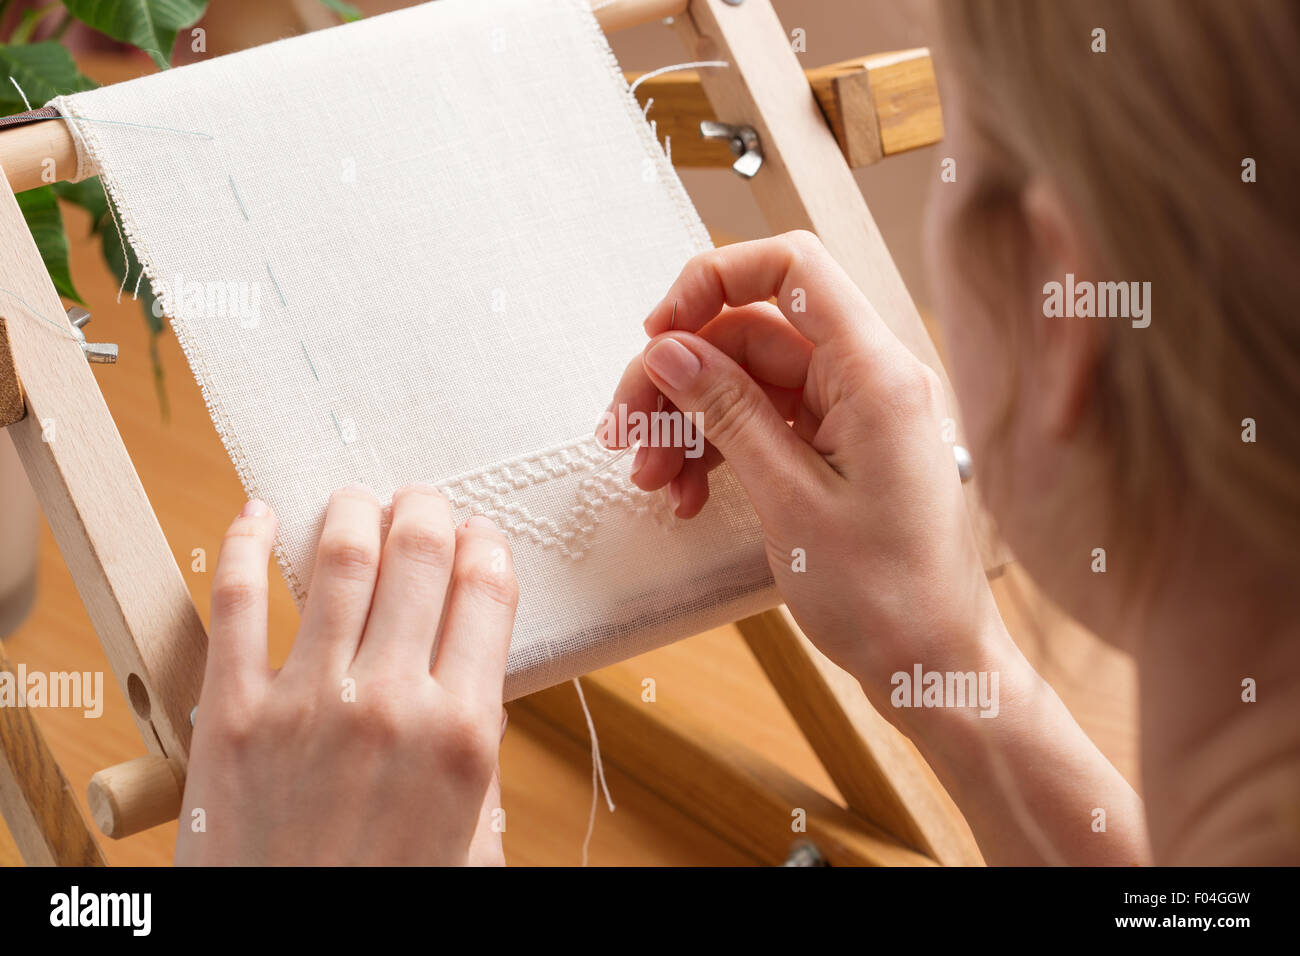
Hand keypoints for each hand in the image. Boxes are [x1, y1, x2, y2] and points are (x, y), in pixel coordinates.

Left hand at [175, 485, 517, 864]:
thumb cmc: (389, 901)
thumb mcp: (472, 844)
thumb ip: (480, 764)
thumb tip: (473, 697)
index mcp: (463, 733)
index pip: (487, 591)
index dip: (486, 545)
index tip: (478, 534)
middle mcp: (392, 702)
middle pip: (420, 556)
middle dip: (427, 510)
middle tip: (421, 501)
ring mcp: (307, 702)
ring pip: (339, 562)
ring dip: (353, 512)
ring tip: (357, 500)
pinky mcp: (232, 715)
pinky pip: (238, 604)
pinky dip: (246, 546)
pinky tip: (258, 516)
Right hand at [604, 231, 1007, 721]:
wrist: (932, 667)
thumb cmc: (887, 596)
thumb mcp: (790, 500)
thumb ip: (728, 413)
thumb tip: (671, 350)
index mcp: (876, 374)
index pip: (790, 269)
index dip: (713, 281)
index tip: (657, 332)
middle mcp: (869, 380)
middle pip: (752, 332)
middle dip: (680, 376)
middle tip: (627, 431)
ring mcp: (854, 415)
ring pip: (748, 382)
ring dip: (690, 423)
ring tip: (653, 479)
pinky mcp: (840, 449)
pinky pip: (764, 424)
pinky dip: (719, 450)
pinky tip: (690, 494)